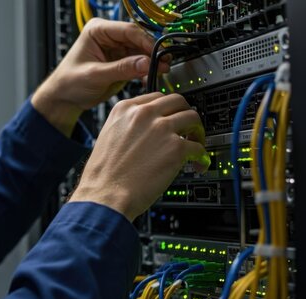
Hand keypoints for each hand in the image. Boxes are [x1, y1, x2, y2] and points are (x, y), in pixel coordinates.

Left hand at [32, 18, 169, 135]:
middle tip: (164, 63)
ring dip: (152, 61)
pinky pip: (139, 63)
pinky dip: (146, 70)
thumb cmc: (69, 82)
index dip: (145, 41)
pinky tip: (151, 77)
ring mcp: (116, 49)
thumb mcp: (95, 75)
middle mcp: (109, 37)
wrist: (64, 98)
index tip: (157, 52)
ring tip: (162, 71)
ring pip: (141, 51)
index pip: (128, 30)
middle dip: (151, 52)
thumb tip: (145, 63)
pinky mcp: (122, 62)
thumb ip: (121, 69)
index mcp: (98, 30)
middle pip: (138, 39)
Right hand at [68, 93, 209, 221]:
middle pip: (178, 101)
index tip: (171, 116)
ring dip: (197, 131)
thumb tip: (147, 131)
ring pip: (193, 118)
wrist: (105, 194)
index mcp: (125, 109)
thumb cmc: (104, 174)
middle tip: (187, 127)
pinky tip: (197, 164)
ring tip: (196, 143)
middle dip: (185, 113)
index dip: (167, 108)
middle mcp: (144, 114)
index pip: (156, 97)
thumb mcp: (108, 136)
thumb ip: (128, 126)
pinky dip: (201, 157)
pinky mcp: (176, 148)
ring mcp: (161, 129)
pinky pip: (198, 147)